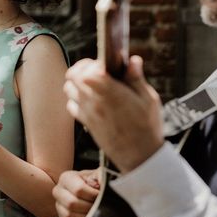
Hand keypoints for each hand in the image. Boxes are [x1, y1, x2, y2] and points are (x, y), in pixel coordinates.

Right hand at [52, 169, 99, 216]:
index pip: (78, 189)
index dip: (93, 195)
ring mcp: (59, 207)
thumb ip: (100, 176)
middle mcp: (58, 191)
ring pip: (69, 216)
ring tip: (97, 213)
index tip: (102, 195)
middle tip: (100, 206)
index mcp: (66, 178)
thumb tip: (101, 185)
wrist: (89, 189)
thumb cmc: (93, 182)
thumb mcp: (97, 175)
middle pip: (72, 203)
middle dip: (89, 207)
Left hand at [63, 56, 163, 172]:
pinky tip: (91, 99)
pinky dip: (76, 99)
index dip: (94, 63)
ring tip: (94, 83)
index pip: (87, 69)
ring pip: (68, 89)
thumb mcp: (148, 99)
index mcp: (109, 91)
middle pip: (73, 75)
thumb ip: (136, 78)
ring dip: (78, 82)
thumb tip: (132, 60)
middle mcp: (93, 100)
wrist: (140, 157)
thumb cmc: (147, 126)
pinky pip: (71, 105)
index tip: (106, 64)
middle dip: (83, 68)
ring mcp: (87, 112)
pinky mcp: (85, 123)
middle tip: (97, 70)